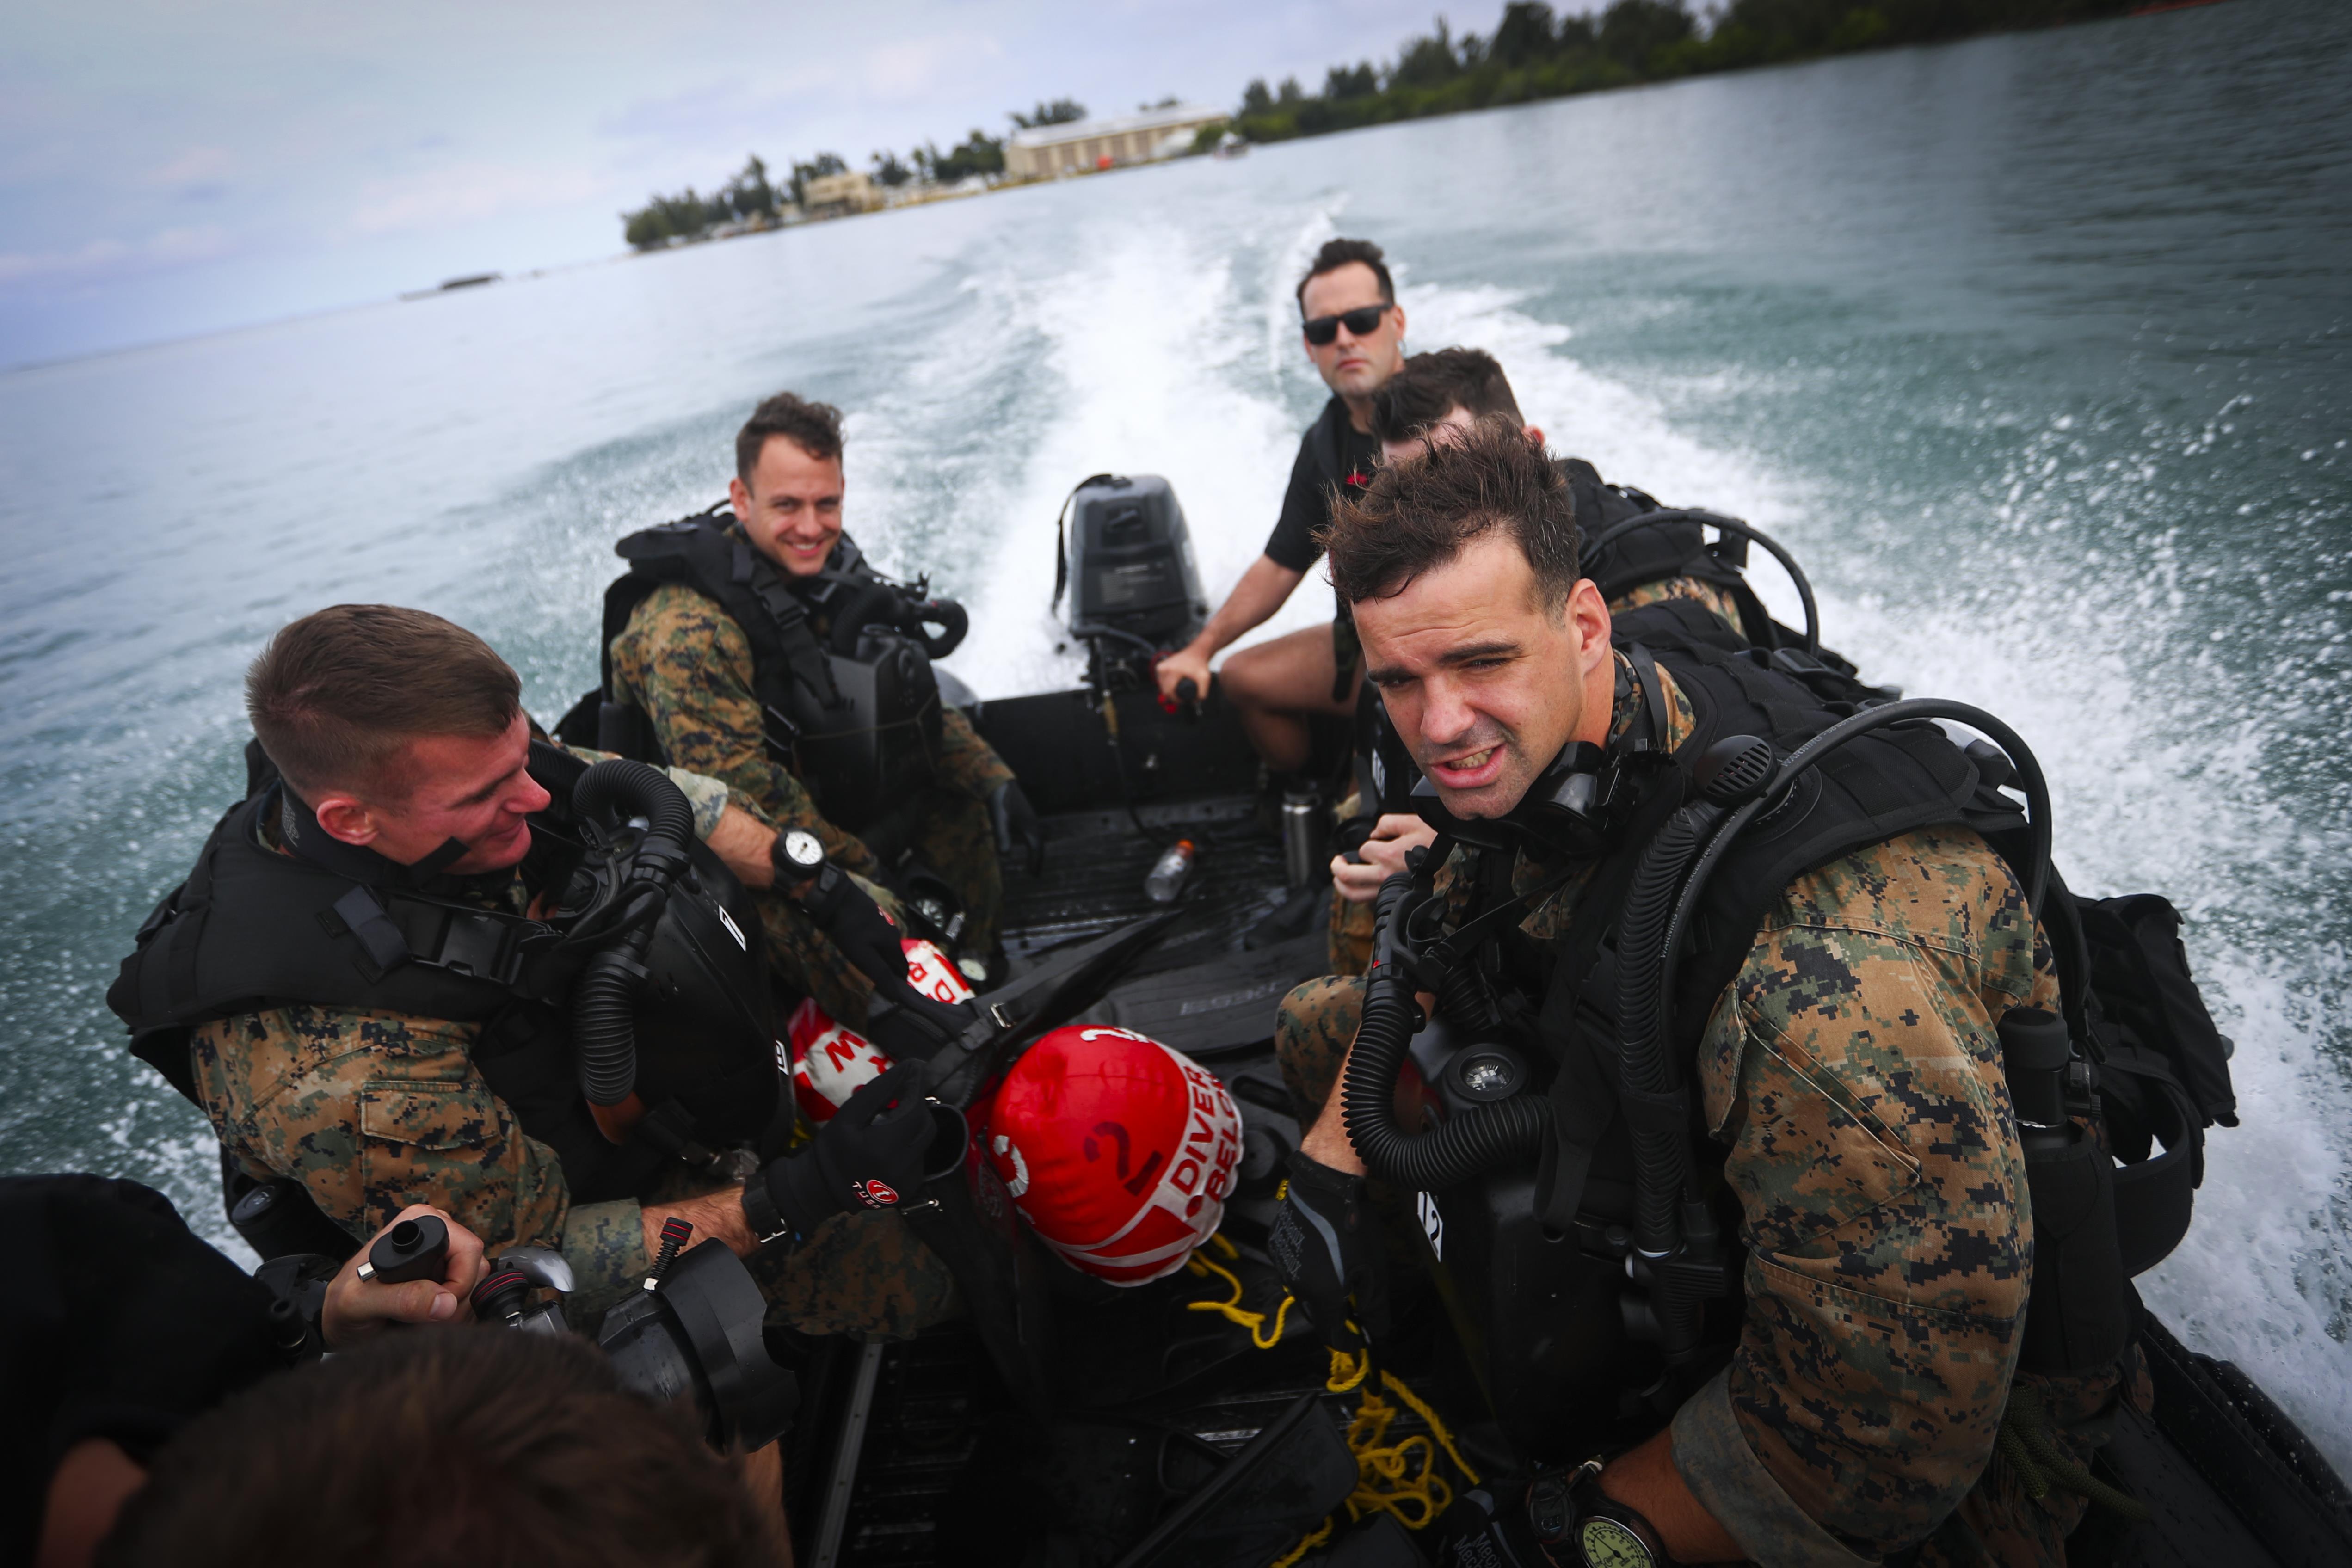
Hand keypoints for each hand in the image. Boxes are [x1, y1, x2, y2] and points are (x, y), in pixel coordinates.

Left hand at [321, 1205, 485, 1347]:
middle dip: (456, 1300)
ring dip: (454, 1309)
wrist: (337, 1319)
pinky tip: (427, 1317)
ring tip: (420, 1318)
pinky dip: (453, 1312)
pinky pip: (469, 1292)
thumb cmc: (343, 1305)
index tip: (434, 1307)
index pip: (468, 1249)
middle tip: (425, 1317)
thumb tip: (446, 1302)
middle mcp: (435, 1231)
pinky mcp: (444, 1271)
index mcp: (419, 1222)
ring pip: (476, 1282)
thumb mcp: (362, 1303)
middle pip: (476, 1266)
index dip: (459, 1283)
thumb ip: (402, 1300)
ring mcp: (441, 1252)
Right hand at [757, 1063, 940, 1238]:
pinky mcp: (911, 1187)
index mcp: (882, 1149)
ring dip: (912, 1126)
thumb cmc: (834, 1147)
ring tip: (886, 1127)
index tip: (915, 1069)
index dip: (917, 1087)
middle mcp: (901, 1168)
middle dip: (915, 1107)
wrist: (826, 1188)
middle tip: (896, 1100)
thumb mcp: (849, 1115)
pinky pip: (919, 1156)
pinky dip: (909, 1144)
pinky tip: (888, 1146)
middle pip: (926, 1125)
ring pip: (924, 1140)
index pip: (915, 1110)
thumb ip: (880, 1090)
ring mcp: (909, 1181)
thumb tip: (911, 1066)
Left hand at [989, 780, 1044, 874]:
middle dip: (1038, 860)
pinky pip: (1031, 834)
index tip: (1033, 875)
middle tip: (1035, 875)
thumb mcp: (999, 819)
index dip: (1035, 861)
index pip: (1036, 847)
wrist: (999, 782)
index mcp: (1029, 825)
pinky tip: (1025, 846)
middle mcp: (1033, 823)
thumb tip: (1005, 856)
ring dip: (1035, 852)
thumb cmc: (999, 801)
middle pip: (1039, 844)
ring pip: (1036, 839)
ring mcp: (1029, 818)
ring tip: (1032, 864)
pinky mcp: (1024, 816)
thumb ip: (1002, 836)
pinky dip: (1031, 844)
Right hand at [1154, 643, 1210, 704]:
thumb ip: (1202, 693)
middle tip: (1182, 696)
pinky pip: (1161, 681)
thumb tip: (1193, 703)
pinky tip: (1175, 682)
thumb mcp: (1205, 679)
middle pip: (1164, 690)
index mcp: (1172, 670)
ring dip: (1169, 690)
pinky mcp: (1159, 667)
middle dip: (1173, 696)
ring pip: (1162, 687)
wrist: (1196, 652)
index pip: (1169, 692)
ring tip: (1180, 686)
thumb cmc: (1200, 665)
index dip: (1176, 699)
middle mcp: (1164, 668)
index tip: (1183, 700)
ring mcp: (1160, 667)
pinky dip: (1167, 684)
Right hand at [1266, 1149, 1387, 1363]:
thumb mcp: (1373, 1270)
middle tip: (1355, 1308)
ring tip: (1341, 1276)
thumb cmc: (1351, 1225)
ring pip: (1303, 1293)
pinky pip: (1292, 1270)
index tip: (1360, 1340)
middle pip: (1317, 1316)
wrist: (1325, 1184)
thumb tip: (1378, 1332)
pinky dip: (1307, 1272)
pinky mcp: (1276, 1246)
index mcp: (1321, 1296)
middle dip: (1336, 1318)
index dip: (1349, 1342)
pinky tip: (1323, 1256)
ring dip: (1321, 1294)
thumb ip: (1375, 1307)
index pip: (1332, 1335)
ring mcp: (1283, 1265)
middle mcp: (1296, 1285)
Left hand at [1331, 814, 1435, 903]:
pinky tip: (1358, 887)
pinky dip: (1358, 894)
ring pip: (1354, 894)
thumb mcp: (1411, 822)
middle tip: (1336, 861)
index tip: (1378, 841)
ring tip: (1338, 876)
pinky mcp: (1392, 898)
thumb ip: (1386, 823)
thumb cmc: (1436, 842)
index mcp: (1388, 855)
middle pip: (1347, 876)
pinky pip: (1368, 900)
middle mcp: (1384, 876)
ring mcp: (1387, 890)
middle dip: (1337, 867)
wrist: (1455, 863)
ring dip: (1341, 885)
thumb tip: (1374, 834)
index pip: (1364, 849)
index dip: (1368, 843)